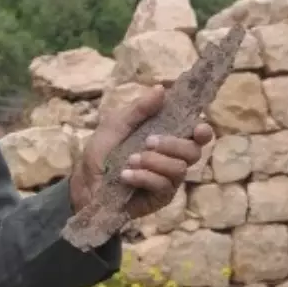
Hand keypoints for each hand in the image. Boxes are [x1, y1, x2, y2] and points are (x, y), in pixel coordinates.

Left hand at [70, 85, 212, 218]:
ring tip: (130, 160)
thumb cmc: (102, 152)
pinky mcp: (160, 197)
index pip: (196, 135)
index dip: (202, 131)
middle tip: (148, 142)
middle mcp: (172, 159)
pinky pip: (163, 186)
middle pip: (193, 152)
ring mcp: (168, 180)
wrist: (85, 181)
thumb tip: (161, 89)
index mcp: (167, 138)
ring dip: (154, 161)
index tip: (198, 128)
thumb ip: (138, 109)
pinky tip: (125, 176)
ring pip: (180, 169)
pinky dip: (144, 177)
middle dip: (173, 144)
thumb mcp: (116, 125)